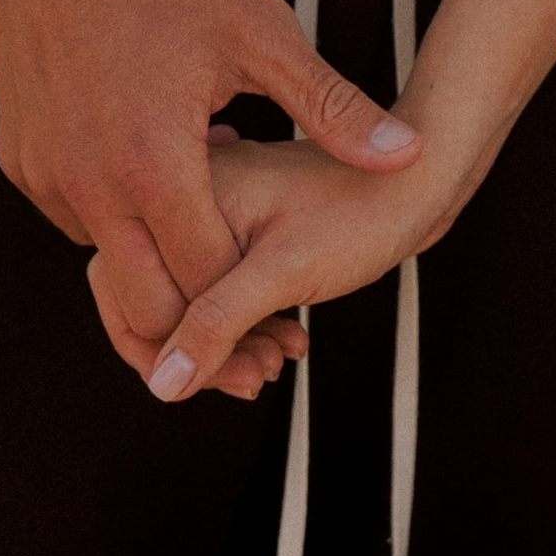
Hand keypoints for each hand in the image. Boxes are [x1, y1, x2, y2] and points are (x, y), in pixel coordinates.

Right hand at [0, 0, 419, 403]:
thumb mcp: (263, 35)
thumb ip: (333, 109)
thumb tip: (410, 155)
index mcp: (153, 165)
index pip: (208, 283)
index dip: (254, 314)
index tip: (291, 334)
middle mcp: (88, 185)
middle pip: (146, 305)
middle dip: (202, 329)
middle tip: (257, 334)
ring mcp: (45, 177)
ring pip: (110, 264)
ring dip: (161, 269)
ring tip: (225, 250)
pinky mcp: (20, 161)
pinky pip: (78, 222)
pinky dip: (123, 223)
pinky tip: (171, 186)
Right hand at [109, 130, 474, 404]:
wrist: (418, 168)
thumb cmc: (362, 205)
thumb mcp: (287, 268)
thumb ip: (219, 321)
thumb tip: (165, 387)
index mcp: (177, 177)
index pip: (138, 295)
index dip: (183, 352)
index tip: (245, 373)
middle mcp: (173, 181)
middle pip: (145, 296)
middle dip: (198, 350)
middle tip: (260, 372)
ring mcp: (193, 194)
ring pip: (173, 290)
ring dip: (219, 337)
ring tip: (277, 355)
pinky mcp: (219, 209)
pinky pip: (198, 274)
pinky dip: (233, 312)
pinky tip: (280, 331)